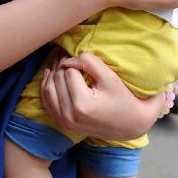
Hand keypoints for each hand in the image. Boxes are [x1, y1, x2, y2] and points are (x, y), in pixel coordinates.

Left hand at [40, 50, 172, 140]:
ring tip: (58, 61)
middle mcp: (70, 116)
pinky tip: (51, 75)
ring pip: (47, 90)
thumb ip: (89, 62)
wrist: (130, 125)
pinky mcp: (63, 124)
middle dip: (60, 64)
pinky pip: (47, 102)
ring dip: (51, 73)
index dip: (74, 62)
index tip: (80, 58)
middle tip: (63, 52)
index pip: (69, 72)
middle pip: (57, 80)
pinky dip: (47, 87)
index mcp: (82, 105)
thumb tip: (68, 59)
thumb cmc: (123, 98)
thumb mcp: (110, 76)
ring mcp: (64, 122)